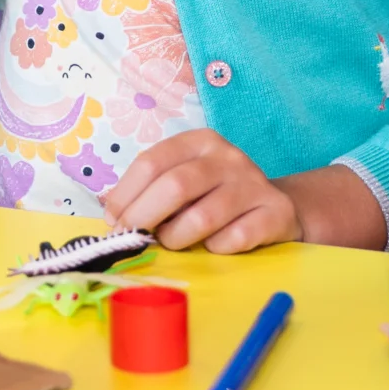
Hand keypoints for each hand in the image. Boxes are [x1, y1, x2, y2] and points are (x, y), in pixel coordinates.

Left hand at [103, 131, 300, 254]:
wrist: (276, 206)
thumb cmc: (216, 195)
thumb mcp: (186, 179)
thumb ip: (153, 189)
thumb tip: (112, 214)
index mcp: (199, 141)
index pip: (152, 162)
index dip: (126, 194)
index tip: (112, 220)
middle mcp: (227, 156)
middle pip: (175, 186)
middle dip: (144, 217)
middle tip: (131, 239)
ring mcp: (253, 184)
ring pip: (202, 217)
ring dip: (177, 237)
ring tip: (172, 242)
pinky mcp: (274, 213)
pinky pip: (234, 238)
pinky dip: (216, 248)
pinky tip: (214, 246)